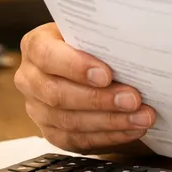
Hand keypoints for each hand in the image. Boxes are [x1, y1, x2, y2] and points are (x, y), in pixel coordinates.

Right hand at [14, 22, 156, 152]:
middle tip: (133, 100)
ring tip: (141, 117)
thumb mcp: (93, 32)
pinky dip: (108, 136)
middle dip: (100, 100)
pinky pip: (77, 140)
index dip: (76, 67)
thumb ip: (104, 38)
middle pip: (58, 94)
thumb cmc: (92, 43)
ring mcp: (38, 108)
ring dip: (111, 121)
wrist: (89, 62)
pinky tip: (131, 129)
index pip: (48, 56)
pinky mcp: (51, 131)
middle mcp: (30, 78)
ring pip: (69, 121)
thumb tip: (134, 48)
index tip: (106, 75)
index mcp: (36, 46)